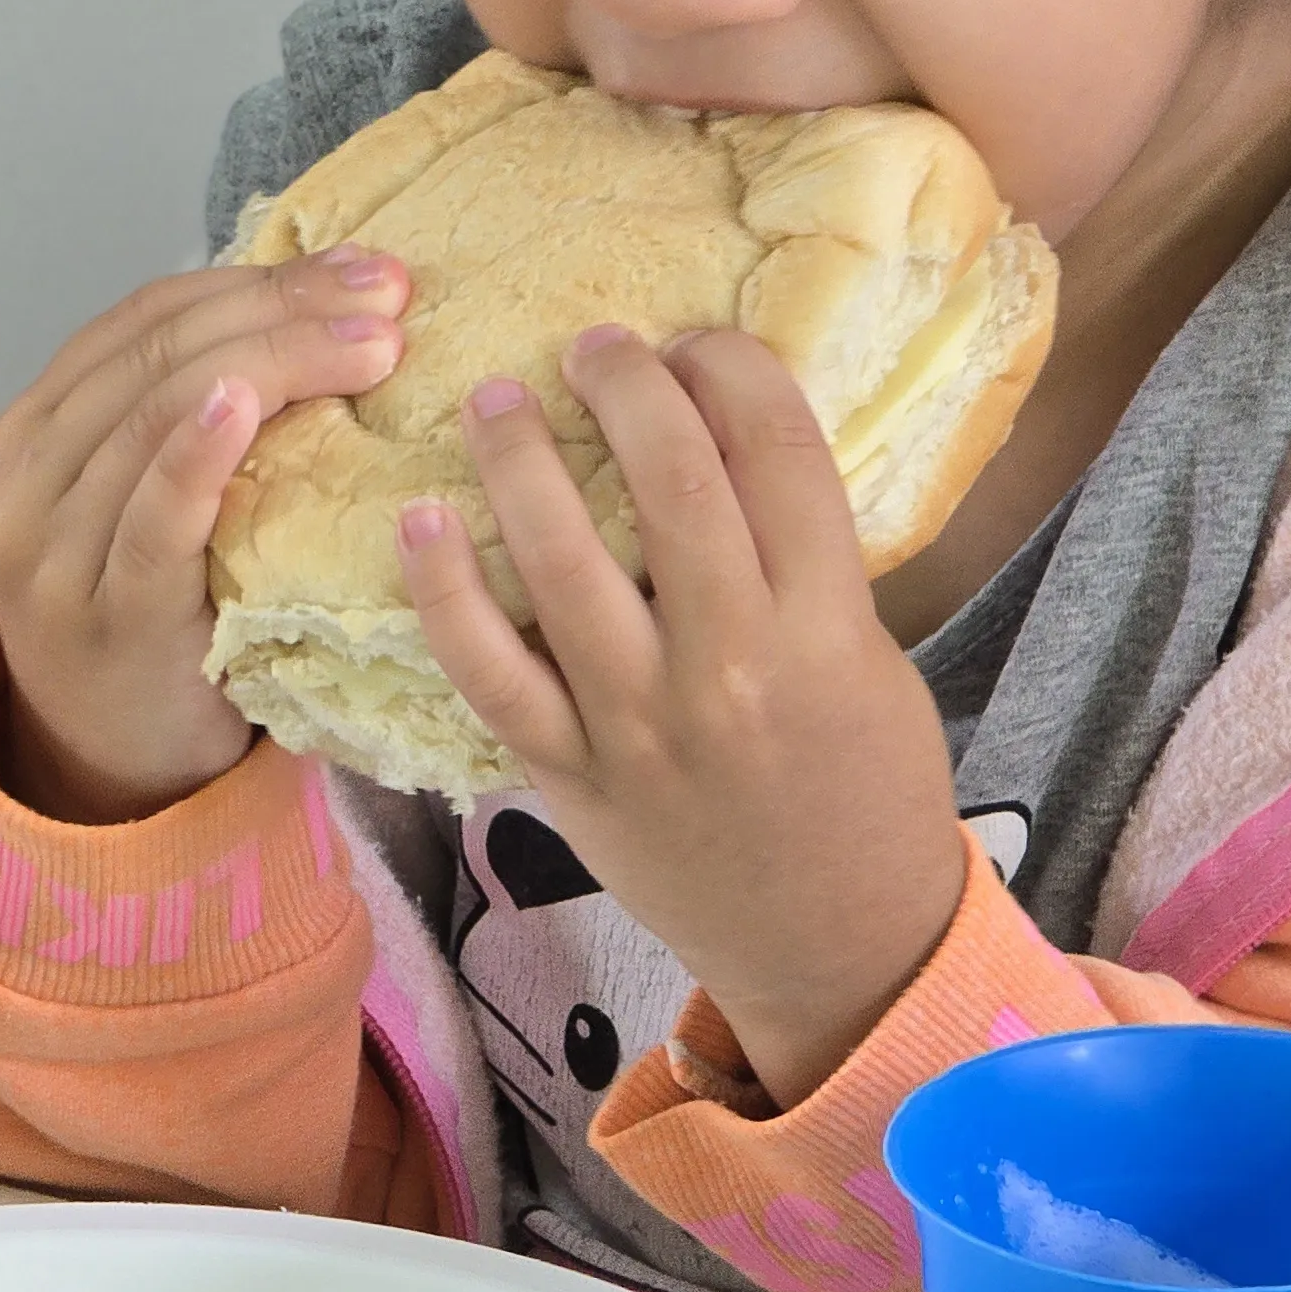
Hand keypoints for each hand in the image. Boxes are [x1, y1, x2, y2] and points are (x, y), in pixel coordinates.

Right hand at [0, 246, 408, 823]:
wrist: (110, 763)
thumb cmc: (154, 610)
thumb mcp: (147, 496)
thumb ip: (194, 411)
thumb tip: (326, 301)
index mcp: (40, 424)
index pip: (151, 315)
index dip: (261, 278)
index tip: (366, 268)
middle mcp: (29, 473)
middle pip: (162, 352)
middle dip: (285, 309)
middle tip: (391, 298)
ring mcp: (58, 548)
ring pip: (158, 412)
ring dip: (276, 361)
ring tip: (371, 345)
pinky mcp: (109, 617)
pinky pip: (151, 520)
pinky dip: (192, 452)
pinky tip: (244, 405)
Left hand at [399, 326, 967, 1105]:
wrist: (839, 947)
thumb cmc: (866, 786)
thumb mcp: (870, 654)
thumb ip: (802, 556)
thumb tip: (717, 435)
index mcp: (826, 623)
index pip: (776, 447)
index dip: (730, 365)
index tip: (699, 344)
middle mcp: (732, 663)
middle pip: (671, 479)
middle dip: (625, 385)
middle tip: (594, 347)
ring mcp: (640, 723)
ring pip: (563, 560)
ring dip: (519, 460)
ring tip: (496, 400)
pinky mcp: (571, 776)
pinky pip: (491, 671)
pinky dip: (445, 593)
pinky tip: (420, 521)